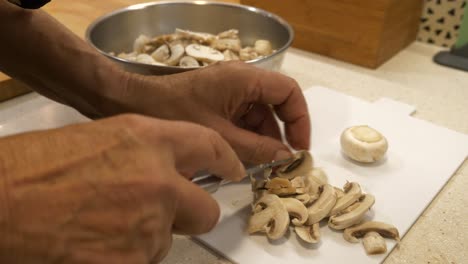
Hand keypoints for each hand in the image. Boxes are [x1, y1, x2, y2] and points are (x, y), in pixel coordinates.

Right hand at [0, 114, 243, 263]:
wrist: (1, 202)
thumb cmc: (36, 168)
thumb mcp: (101, 139)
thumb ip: (145, 153)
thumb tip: (167, 169)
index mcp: (149, 141)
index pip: (210, 146)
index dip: (227, 160)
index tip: (233, 170)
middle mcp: (158, 182)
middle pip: (206, 210)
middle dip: (190, 214)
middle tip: (162, 213)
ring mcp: (149, 226)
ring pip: (168, 240)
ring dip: (146, 237)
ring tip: (103, 225)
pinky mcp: (134, 261)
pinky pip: (145, 261)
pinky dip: (127, 256)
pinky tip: (96, 244)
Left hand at [109, 61, 310, 163]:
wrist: (134, 103)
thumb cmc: (174, 112)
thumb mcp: (220, 136)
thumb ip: (256, 148)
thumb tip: (284, 157)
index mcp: (245, 79)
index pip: (288, 92)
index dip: (299, 119)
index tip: (299, 146)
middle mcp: (241, 80)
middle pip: (275, 105)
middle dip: (279, 134)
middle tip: (280, 162)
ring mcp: (229, 90)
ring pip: (258, 114)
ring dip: (262, 139)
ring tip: (259, 165)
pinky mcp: (218, 100)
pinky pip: (242, 117)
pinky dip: (246, 136)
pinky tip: (242, 157)